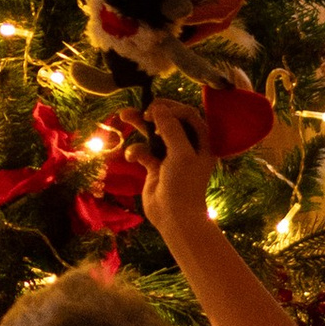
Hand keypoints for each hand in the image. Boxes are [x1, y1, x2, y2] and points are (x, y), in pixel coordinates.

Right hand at [137, 97, 214, 241]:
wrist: (174, 217)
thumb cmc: (184, 184)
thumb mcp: (181, 153)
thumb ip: (171, 128)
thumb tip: (158, 108)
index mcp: (201, 141)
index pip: (187, 114)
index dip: (171, 108)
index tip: (155, 111)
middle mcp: (187, 145)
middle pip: (169, 120)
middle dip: (153, 113)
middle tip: (140, 110)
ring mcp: (170, 155)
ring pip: (153, 133)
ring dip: (140, 125)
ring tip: (123, 114)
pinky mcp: (155, 166)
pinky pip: (144, 150)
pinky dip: (136, 151)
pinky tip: (133, 157)